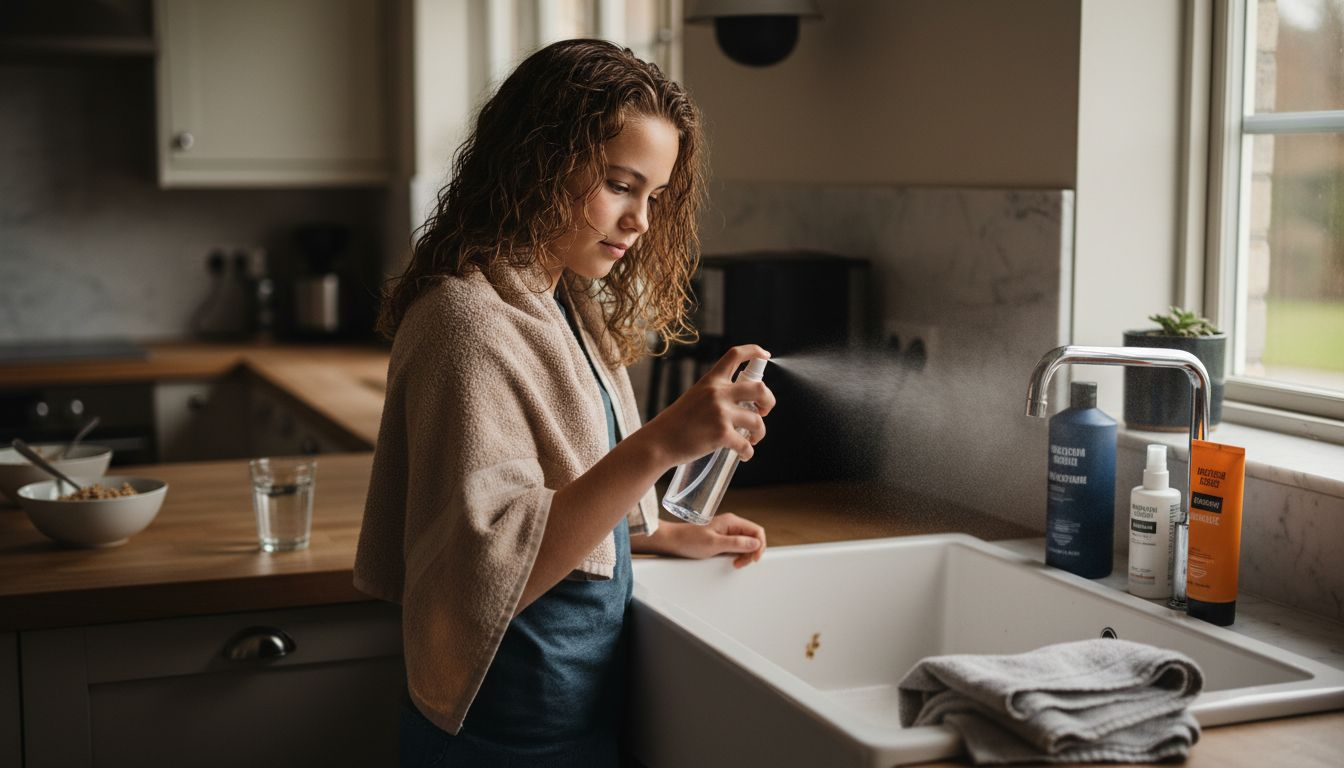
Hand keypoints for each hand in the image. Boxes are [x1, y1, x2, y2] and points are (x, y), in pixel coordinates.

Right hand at [639, 345, 775, 467]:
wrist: (659, 442)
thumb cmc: (677, 423)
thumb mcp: (695, 398)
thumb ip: (716, 395)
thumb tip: (743, 405)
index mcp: (711, 381)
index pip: (735, 355)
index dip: (755, 351)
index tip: (765, 355)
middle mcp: (718, 393)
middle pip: (759, 388)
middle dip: (769, 401)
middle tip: (763, 411)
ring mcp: (720, 413)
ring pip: (757, 421)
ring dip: (760, 432)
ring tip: (752, 439)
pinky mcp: (721, 434)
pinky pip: (746, 445)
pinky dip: (748, 452)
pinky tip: (744, 455)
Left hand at [644, 514, 766, 567]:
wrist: (672, 541)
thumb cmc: (689, 540)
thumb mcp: (714, 544)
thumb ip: (736, 543)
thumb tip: (755, 543)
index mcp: (732, 521)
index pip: (757, 531)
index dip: (759, 546)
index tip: (753, 559)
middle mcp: (731, 524)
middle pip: (753, 537)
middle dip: (752, 552)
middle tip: (740, 563)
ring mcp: (726, 531)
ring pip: (746, 543)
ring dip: (744, 554)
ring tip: (735, 563)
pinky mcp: (721, 538)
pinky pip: (736, 546)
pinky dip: (737, 554)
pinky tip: (730, 560)